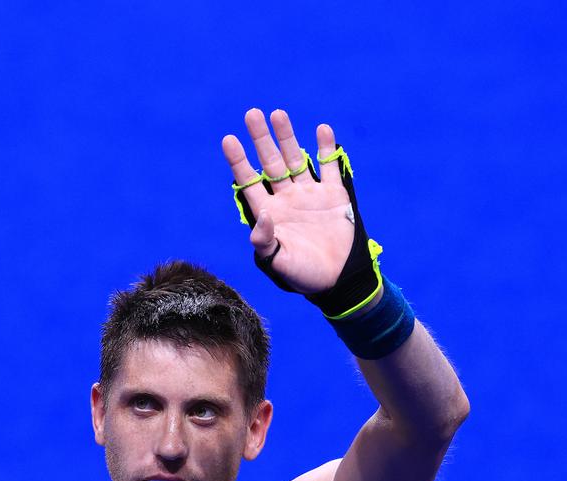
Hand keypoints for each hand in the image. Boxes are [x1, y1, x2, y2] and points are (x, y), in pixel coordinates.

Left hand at [222, 108, 354, 294]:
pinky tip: (321, 129)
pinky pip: (329, 166)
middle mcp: (286, 199)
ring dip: (287, 137)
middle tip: (251, 114)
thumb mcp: (277, 262)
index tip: (229, 139)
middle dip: (261, 139)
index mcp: (268, 213)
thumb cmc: (302, 275)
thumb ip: (264, 241)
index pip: (249, 181)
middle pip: (270, 163)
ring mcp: (310, 194)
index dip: (239, 160)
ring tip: (278, 114)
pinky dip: (326, 149)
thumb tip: (261, 215)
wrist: (337, 280)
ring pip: (295, 159)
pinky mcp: (333, 195)